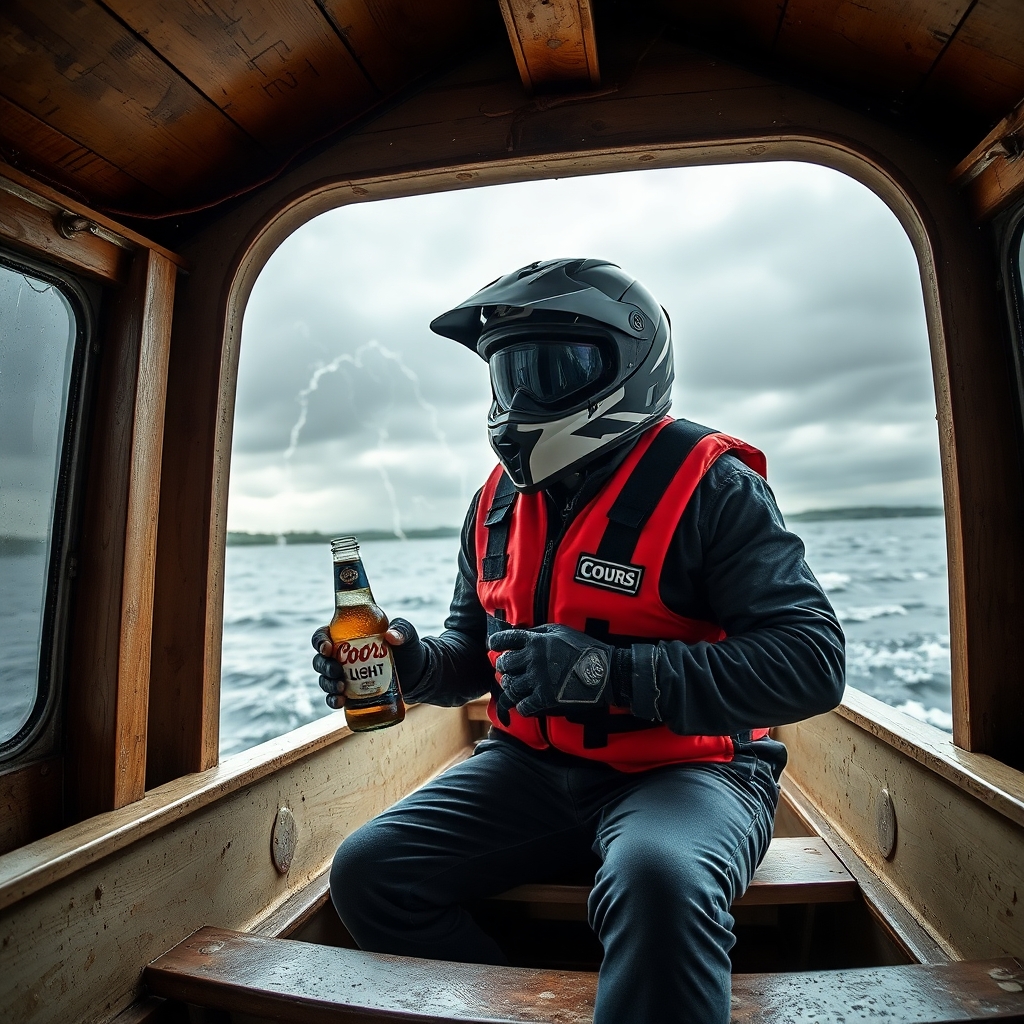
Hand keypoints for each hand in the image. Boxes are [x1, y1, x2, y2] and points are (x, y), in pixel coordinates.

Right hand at [312, 618, 426, 708]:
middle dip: (324, 667)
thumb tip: (391, 636)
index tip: (327, 648)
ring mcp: (345, 675)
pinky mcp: (350, 692)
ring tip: (341, 689)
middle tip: (337, 671)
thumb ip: (402, 630)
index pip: (324, 635)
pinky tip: (339, 702)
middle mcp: (342, 656)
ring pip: (324, 679)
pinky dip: (332, 700)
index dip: (319, 641)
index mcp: (348, 636)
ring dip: (327, 685)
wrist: (417, 674)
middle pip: (320, 660)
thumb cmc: (408, 648)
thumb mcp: (407, 634)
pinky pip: (334, 697)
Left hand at [488, 623, 613, 724]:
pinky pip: (523, 705)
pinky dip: (523, 706)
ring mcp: (538, 680)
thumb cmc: (586, 648)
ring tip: (517, 687)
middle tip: (510, 670)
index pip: (504, 640)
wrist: (606, 672)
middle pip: (504, 664)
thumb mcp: (561, 631)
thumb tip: (520, 633)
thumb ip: (538, 632)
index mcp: (535, 641)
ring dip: (512, 688)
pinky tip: (528, 703)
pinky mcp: (546, 698)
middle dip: (505, 667)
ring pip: (510, 686)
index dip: (496, 643)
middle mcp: (533, 659)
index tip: (494, 647)